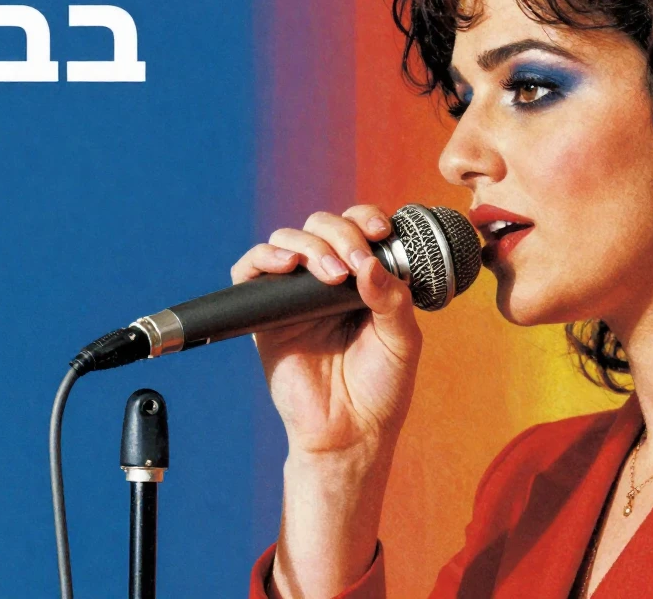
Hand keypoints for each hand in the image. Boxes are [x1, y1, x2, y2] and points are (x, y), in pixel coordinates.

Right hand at [231, 204, 424, 463]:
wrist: (349, 433)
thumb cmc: (380, 388)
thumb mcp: (401, 339)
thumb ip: (391, 297)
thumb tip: (368, 262)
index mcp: (364, 278)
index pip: (358, 227)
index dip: (366, 218)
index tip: (379, 231)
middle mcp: (327, 279)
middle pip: (322, 225)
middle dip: (340, 233)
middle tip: (353, 263)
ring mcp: (294, 294)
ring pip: (288, 239)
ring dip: (309, 244)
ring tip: (330, 274)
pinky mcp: (265, 314)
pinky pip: (250, 271)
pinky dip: (264, 257)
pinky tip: (286, 264)